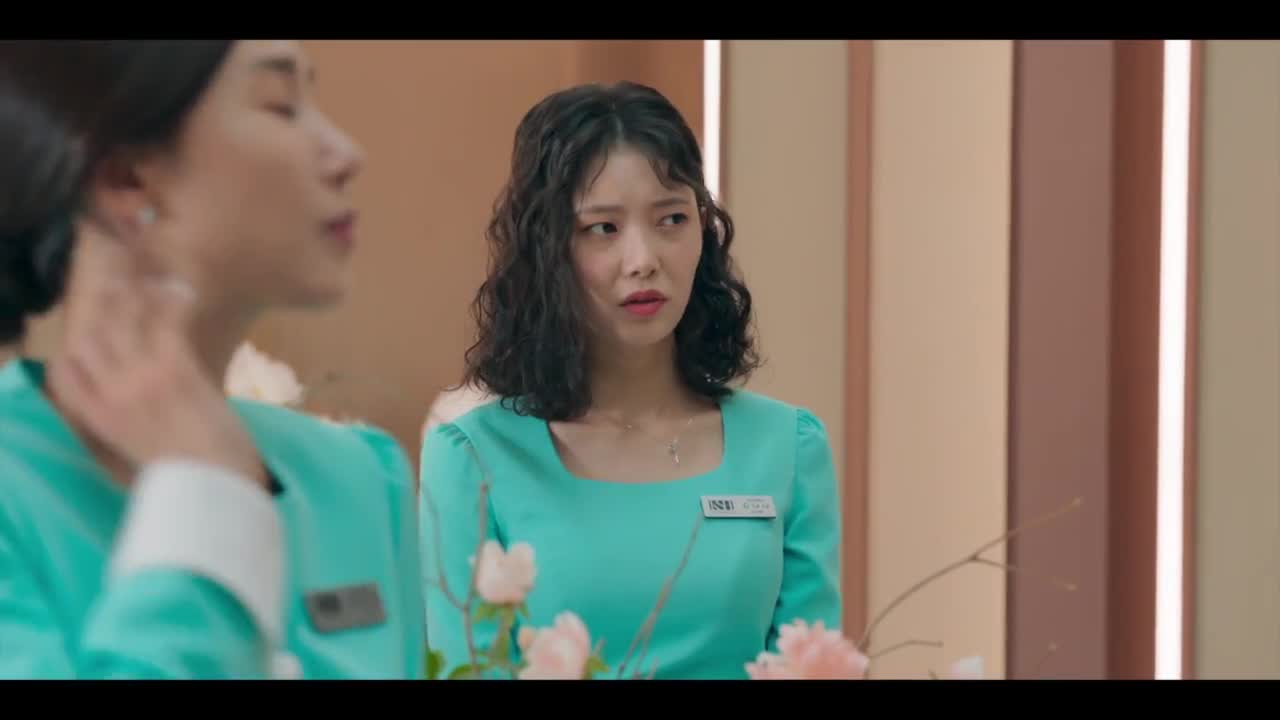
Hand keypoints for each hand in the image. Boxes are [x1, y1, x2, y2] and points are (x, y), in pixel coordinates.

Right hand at [48, 238, 267, 489]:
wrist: (217, 490)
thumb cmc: (188, 481)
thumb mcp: (141, 456)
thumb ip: (130, 427)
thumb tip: (138, 412)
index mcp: (98, 422)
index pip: (64, 374)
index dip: (73, 350)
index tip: (90, 333)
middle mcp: (111, 396)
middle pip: (91, 336)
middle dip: (100, 308)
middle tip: (118, 285)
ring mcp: (141, 379)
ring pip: (124, 321)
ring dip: (135, 295)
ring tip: (149, 278)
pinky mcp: (176, 370)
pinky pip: (166, 321)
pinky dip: (172, 300)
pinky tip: (182, 290)